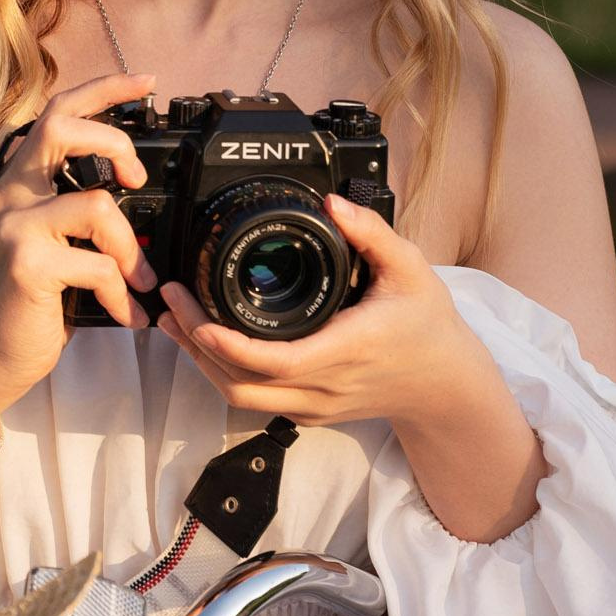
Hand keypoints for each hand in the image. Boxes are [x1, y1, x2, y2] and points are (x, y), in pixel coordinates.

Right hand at [0, 71, 160, 436]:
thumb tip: (138, 195)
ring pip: (98, 205)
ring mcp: (16, 227)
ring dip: (131, 248)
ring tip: (139, 280)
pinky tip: (124, 314)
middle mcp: (11, 195)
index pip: (58, 113)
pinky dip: (120, 295)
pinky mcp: (28, 265)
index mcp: (22, 183)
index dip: (104, 90)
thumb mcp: (57, 244)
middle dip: (114, 143)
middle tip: (137, 180)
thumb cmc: (32, 301)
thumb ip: (83, 211)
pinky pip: (97, 266)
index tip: (146, 82)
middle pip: (62, 128)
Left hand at [155, 192, 460, 426]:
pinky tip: (207, 345)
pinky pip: (255, 401)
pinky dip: (224, 374)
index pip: (275, 360)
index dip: (227, 345)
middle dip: (195, 346)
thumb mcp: (410, 268)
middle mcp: (326, 385)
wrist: (444, 385)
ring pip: (240, 398)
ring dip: (202, 363)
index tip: (195, 317)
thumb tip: (334, 202)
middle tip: (170, 302)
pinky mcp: (309, 414)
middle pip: (240, 383)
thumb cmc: (428, 327)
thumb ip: (372, 232)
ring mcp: (315, 406)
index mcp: (346, 349)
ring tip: (176, 321)